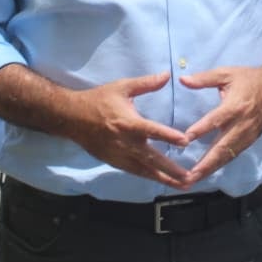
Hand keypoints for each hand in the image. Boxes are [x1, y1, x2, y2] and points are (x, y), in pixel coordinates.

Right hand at [65, 72, 192, 189]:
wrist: (72, 118)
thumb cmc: (99, 100)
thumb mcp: (122, 87)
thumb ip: (146, 83)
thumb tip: (167, 75)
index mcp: (128, 122)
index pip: (151, 130)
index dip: (168, 136)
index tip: (185, 142)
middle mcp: (125, 142)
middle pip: (151, 158)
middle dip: (171, 169)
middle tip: (190, 177)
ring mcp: (119, 155)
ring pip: (144, 170)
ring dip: (164, 179)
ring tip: (183, 186)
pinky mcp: (114, 162)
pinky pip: (135, 172)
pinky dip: (150, 177)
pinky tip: (163, 182)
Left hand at [178, 66, 261, 185]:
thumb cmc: (249, 79)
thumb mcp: (226, 73)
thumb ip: (204, 78)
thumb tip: (182, 80)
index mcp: (235, 106)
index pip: (216, 120)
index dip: (201, 129)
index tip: (186, 139)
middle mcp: (241, 124)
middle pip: (223, 147)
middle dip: (206, 163)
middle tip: (190, 175)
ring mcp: (247, 135)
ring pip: (228, 155)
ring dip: (212, 168)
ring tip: (195, 179)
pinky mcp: (251, 140)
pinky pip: (234, 155)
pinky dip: (221, 165)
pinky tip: (209, 172)